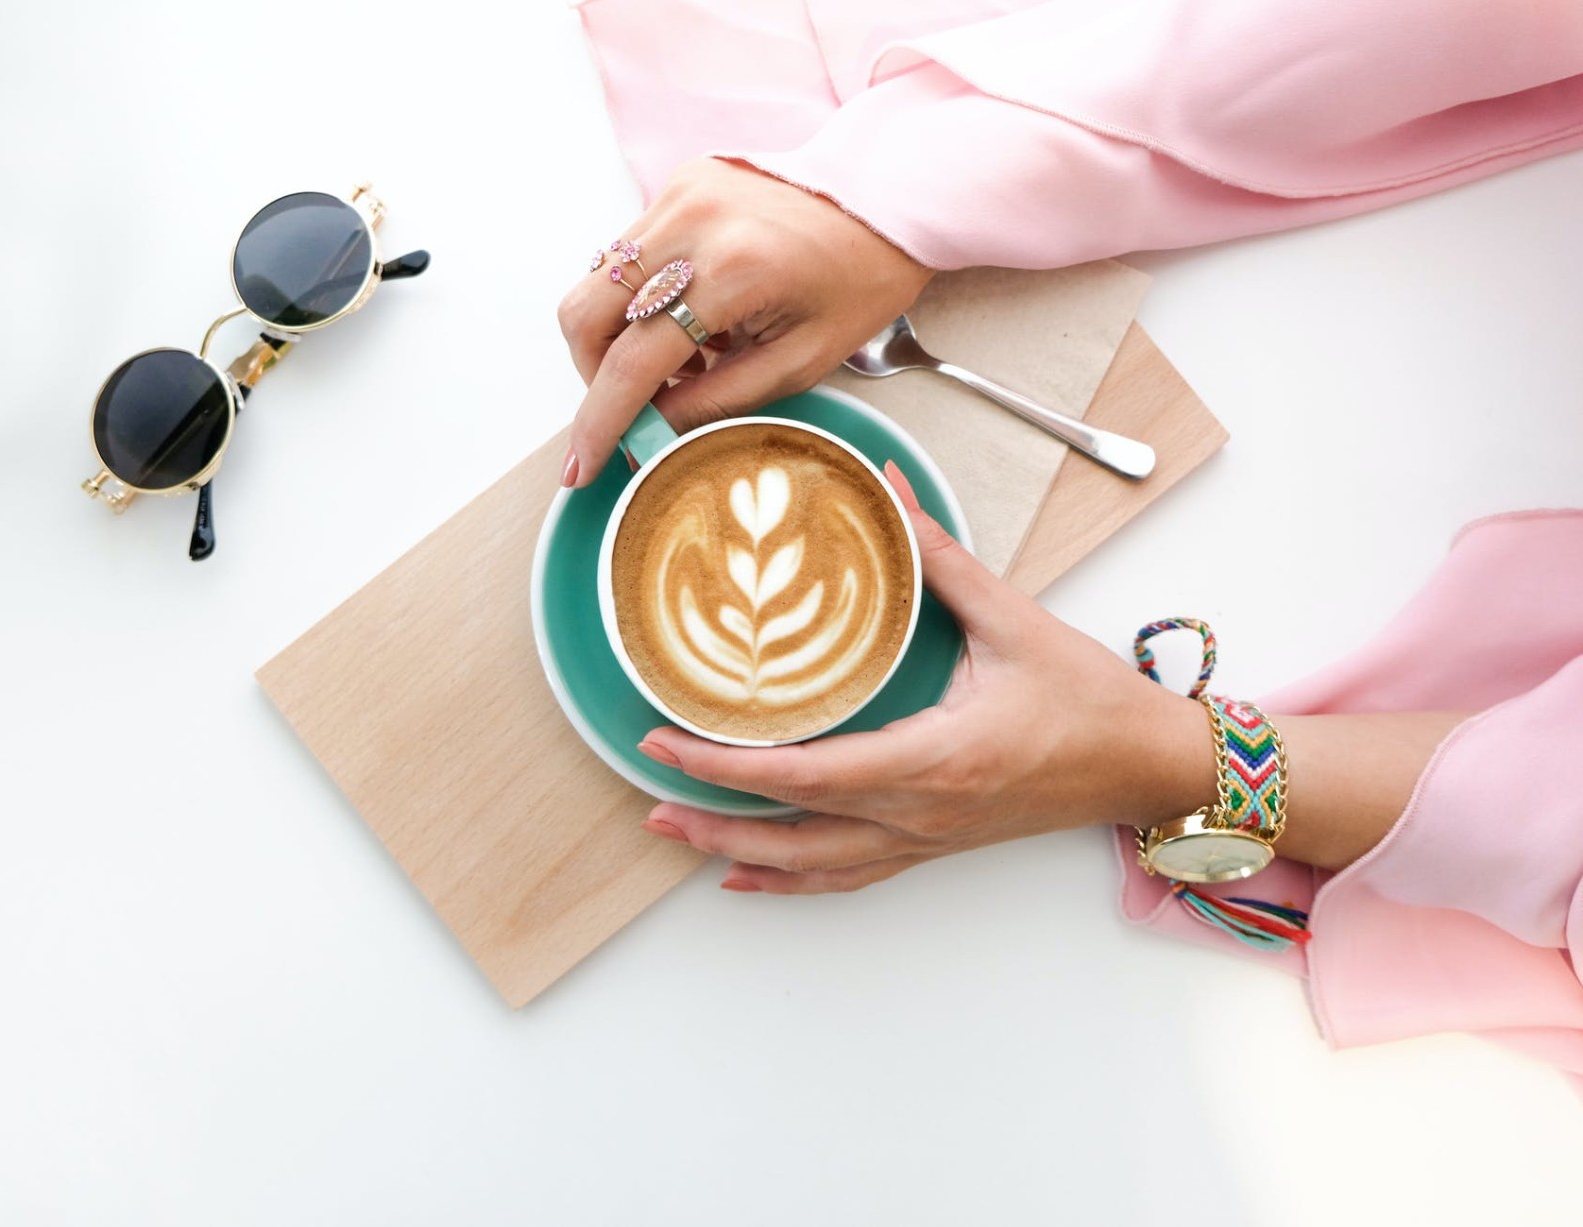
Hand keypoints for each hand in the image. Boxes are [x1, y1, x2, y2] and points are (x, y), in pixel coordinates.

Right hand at [556, 157, 933, 486]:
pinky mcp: (678, 184)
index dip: (601, 420)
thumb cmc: (859, 280)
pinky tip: (693, 321)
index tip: (582, 465)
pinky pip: (627, 255)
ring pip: (596, 282)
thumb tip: (650, 432)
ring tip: (684, 362)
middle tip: (635, 406)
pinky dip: (642, 301)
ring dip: (619, 337)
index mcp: (731, 272)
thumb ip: (717, 401)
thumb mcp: (800, 362)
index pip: (634, 361)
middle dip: (595, 374)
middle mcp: (691, 223)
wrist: (885, 199)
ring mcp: (678, 195)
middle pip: (586, 313)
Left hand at [636, 464, 1216, 893]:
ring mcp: (926, 838)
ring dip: (738, 854)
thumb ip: (940, 557)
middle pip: (792, 831)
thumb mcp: (1014, 621)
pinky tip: (750, 878)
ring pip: (812, 867)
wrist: (1147, 767)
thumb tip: (887, 490)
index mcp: (934, 758)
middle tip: (647, 787)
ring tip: (674, 832)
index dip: (726, 765)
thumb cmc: (1091, 701)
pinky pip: (849, 876)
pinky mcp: (935, 844)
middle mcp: (920, 813)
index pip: (805, 774)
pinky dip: (791, 881)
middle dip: (711, 813)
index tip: (665, 742)